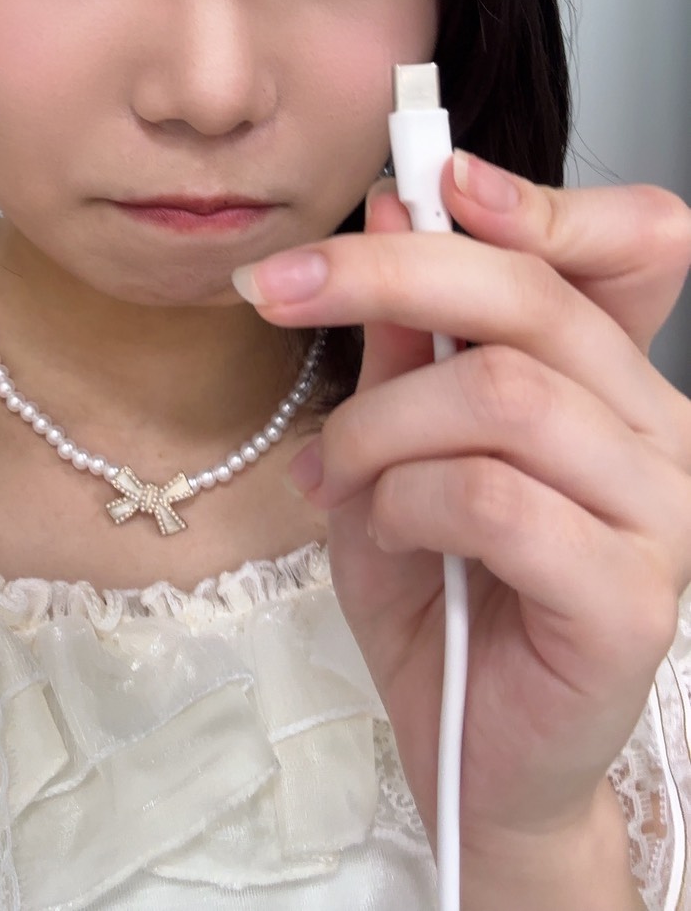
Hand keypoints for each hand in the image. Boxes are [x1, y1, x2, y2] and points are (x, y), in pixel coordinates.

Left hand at [234, 154, 690, 859]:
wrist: (470, 751)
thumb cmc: (438, 592)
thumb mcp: (395, 444)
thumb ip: (402, 339)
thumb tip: (392, 209)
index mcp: (613, 379)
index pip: (636, 245)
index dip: (544, 200)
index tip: (432, 174)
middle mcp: (661, 429)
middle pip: (531, 300)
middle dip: (381, 276)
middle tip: (273, 286)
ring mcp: (662, 513)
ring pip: (501, 395)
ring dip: (380, 425)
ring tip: (341, 474)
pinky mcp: (633, 598)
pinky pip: (494, 498)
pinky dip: (406, 500)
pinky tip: (388, 531)